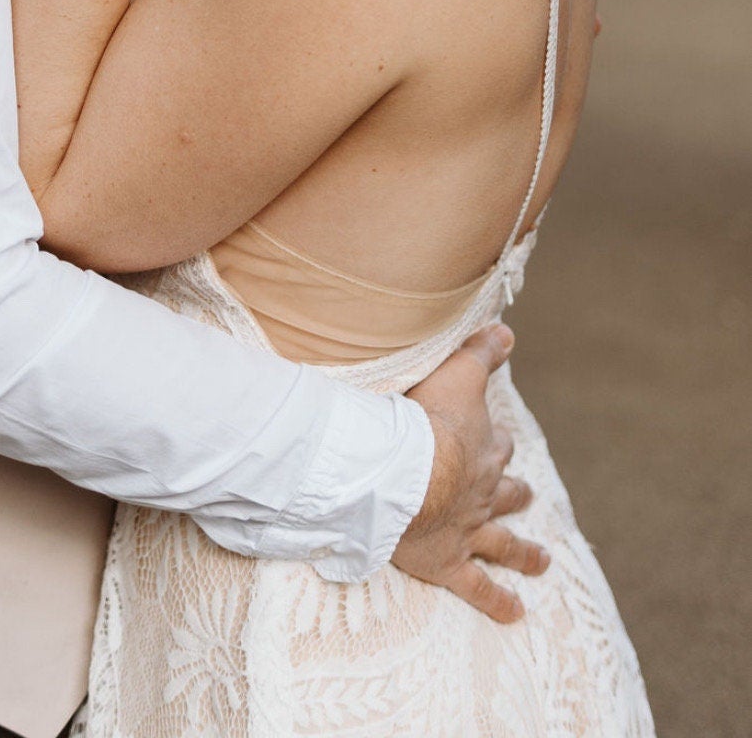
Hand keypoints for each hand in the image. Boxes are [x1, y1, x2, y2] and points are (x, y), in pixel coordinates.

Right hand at [393, 324, 548, 622]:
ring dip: (524, 553)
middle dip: (516, 494)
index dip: (497, 441)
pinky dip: (498, 601)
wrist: (402, 474)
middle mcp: (482, 493)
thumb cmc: (422, 420)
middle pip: (507, 493)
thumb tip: (508, 330)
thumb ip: (480, 351)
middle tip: (527, 495)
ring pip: (504, 544)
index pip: (497, 445)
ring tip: (543, 562)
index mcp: (481, 450)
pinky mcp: (448, 564)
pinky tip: (516, 614)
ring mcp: (468, 531)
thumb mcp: (455, 372)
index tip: (500, 439)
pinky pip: (479, 588)